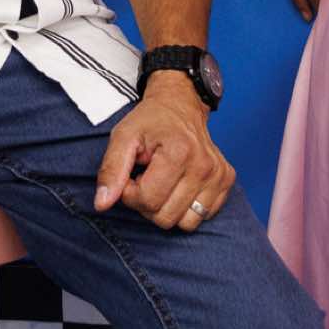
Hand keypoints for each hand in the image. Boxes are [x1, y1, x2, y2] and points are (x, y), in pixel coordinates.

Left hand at [94, 73, 234, 232]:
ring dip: (168, 208)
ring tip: (162, 183)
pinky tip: (179, 185)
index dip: (131, 193)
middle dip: (148, 203)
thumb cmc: (150, 121)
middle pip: (166, 217)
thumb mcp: (123, 137)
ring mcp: (218, 174)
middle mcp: (204, 165)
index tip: (132, 174)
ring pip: (186, 223)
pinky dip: (187, 207)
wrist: (180, 104)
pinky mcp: (226, 180)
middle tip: (146, 178)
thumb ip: (111, 170)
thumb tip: (102, 204)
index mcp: (179, 152)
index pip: (148, 201)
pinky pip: (203, 216)